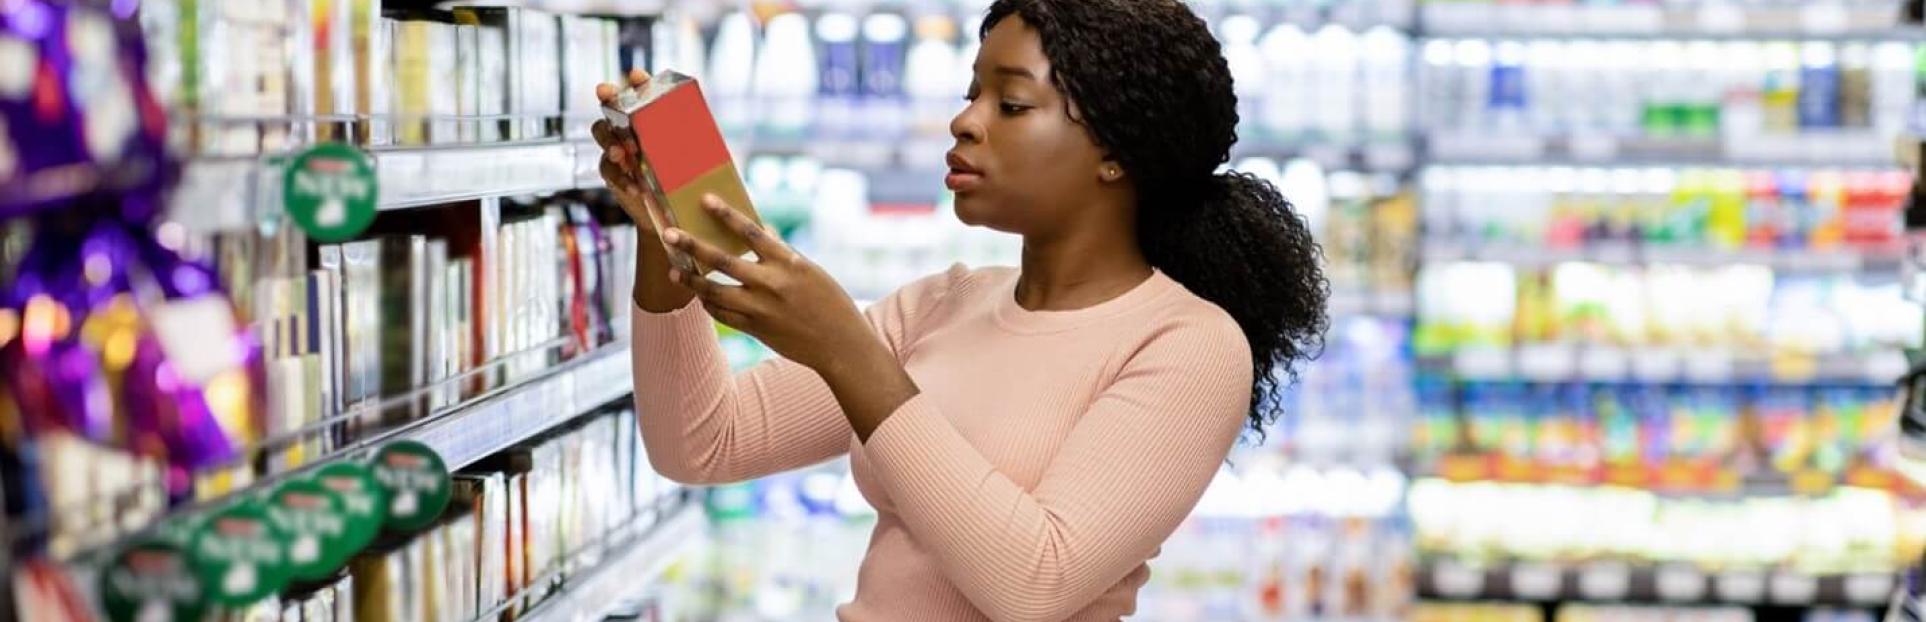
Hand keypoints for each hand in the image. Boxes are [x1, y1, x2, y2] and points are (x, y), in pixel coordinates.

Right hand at [594, 69, 693, 312]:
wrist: (676, 216)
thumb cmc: (690, 180)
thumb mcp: (697, 160)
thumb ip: (698, 146)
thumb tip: (717, 140)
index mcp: (651, 119)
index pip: (640, 93)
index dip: (636, 82)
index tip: (638, 75)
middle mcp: (630, 129)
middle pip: (612, 108)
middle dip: (609, 100)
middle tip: (609, 94)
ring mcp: (619, 151)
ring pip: (604, 135)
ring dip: (612, 142)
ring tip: (625, 155)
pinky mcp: (614, 174)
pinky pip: (609, 170)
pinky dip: (621, 178)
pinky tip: (635, 188)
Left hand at [661, 194, 880, 374]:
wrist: (841, 345)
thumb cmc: (830, 302)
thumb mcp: (810, 271)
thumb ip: (782, 254)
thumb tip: (760, 230)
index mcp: (789, 263)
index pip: (751, 232)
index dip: (726, 214)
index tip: (706, 200)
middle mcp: (772, 284)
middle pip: (722, 261)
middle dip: (692, 246)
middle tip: (668, 234)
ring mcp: (761, 309)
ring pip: (715, 292)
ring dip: (692, 281)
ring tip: (674, 272)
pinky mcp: (756, 330)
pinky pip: (723, 315)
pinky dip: (710, 304)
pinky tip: (700, 296)